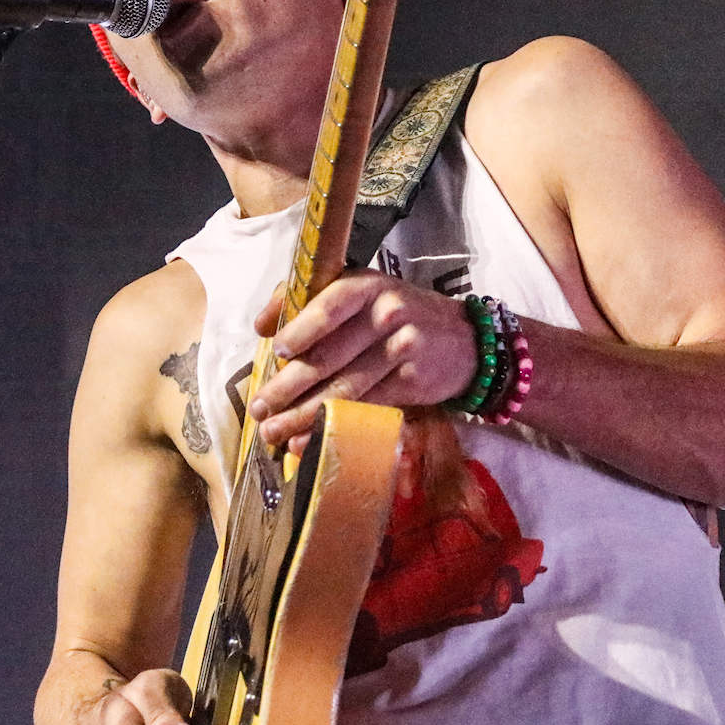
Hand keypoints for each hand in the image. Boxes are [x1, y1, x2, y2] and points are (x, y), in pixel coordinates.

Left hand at [247, 271, 476, 448]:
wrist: (465, 340)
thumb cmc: (399, 314)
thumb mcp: (363, 292)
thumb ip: (309, 299)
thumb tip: (261, 325)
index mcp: (365, 286)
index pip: (329, 307)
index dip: (301, 331)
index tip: (275, 352)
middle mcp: (385, 314)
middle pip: (329, 356)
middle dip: (287, 387)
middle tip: (260, 408)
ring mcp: (402, 348)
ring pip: (344, 388)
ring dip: (303, 414)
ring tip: (275, 432)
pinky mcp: (412, 381)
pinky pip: (365, 407)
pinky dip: (334, 424)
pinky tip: (308, 439)